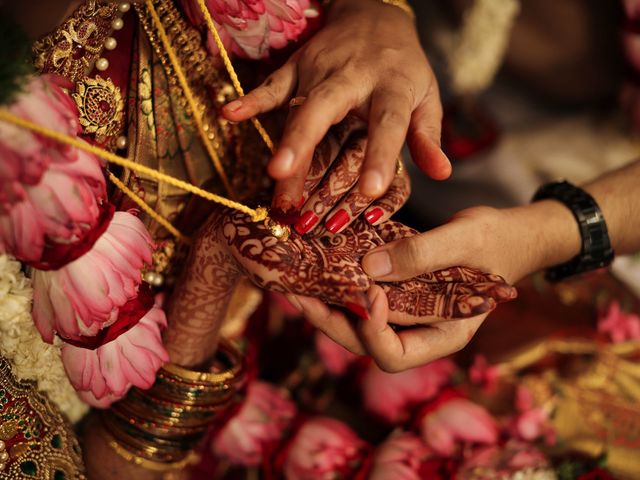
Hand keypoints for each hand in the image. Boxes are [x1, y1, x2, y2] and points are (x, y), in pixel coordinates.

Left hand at [221, 210, 513, 316]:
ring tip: (294, 282)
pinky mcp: (399, 292)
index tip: (365, 291)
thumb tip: (367, 270)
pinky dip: (340, 285)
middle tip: (296, 292)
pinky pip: (364, 297)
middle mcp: (420, 332)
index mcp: (444, 335)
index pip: (394, 354)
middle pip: (364, 343)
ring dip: (325, 305)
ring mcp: (408, 314)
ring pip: (357, 323)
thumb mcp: (467, 240)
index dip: (371, 330)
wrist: (512, 234)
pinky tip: (317, 266)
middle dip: (328, 320)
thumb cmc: (500, 240)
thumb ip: (421, 255)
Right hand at [222, 0, 449, 211]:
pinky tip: (230, 114)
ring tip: (272, 175)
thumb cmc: (403, 67)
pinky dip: (252, 99)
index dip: (379, 156)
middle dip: (305, 141)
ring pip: (297, 106)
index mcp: (391, 86)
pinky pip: (273, 84)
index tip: (369, 191)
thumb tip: (441, 173)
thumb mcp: (425, 95)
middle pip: (327, 108)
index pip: (387, 124)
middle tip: (286, 176)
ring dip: (283, 140)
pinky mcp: (298, 66)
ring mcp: (320, 70)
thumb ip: (428, 134)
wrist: (374, 15)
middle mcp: (353, 76)